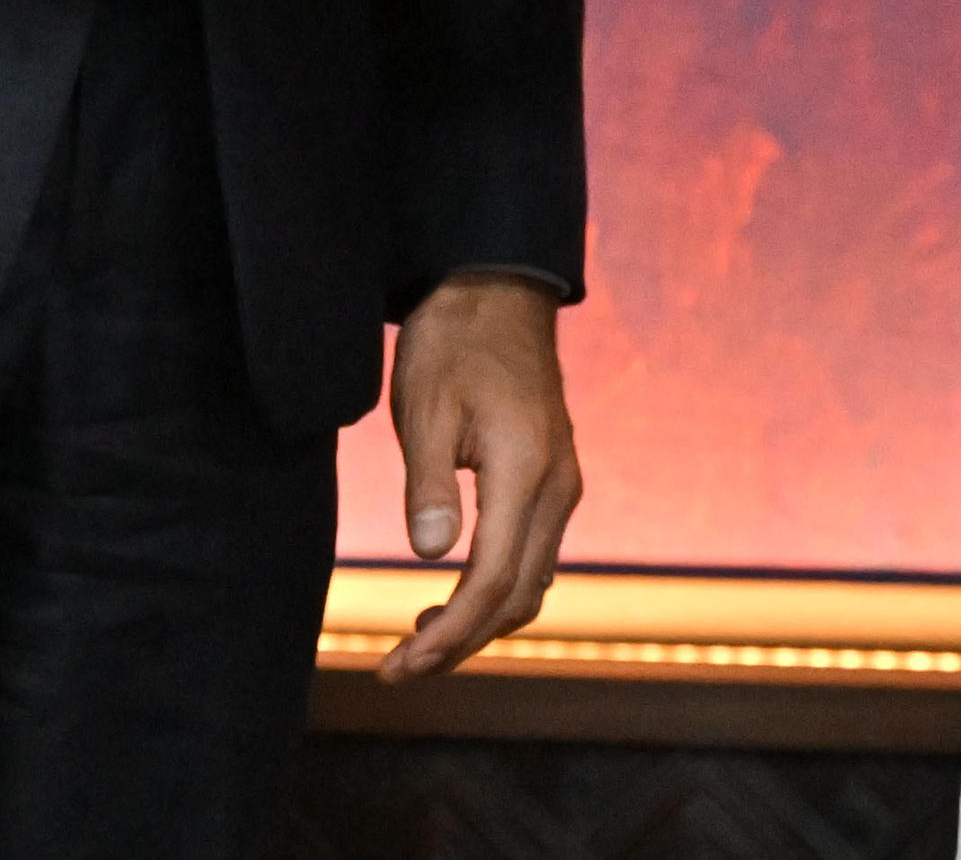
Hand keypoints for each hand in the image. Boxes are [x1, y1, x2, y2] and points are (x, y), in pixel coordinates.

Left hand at [377, 272, 579, 678]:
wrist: (497, 292)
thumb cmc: (453, 343)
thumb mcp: (425, 405)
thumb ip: (430, 484)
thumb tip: (430, 557)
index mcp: (527, 471)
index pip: (492, 580)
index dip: (449, 633)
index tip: (400, 664)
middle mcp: (557, 488)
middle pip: (518, 597)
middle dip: (460, 643)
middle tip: (398, 669)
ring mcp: (562, 485)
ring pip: (531, 583)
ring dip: (480, 623)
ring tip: (418, 641)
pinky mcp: (553, 480)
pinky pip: (534, 557)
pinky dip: (496, 592)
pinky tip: (453, 594)